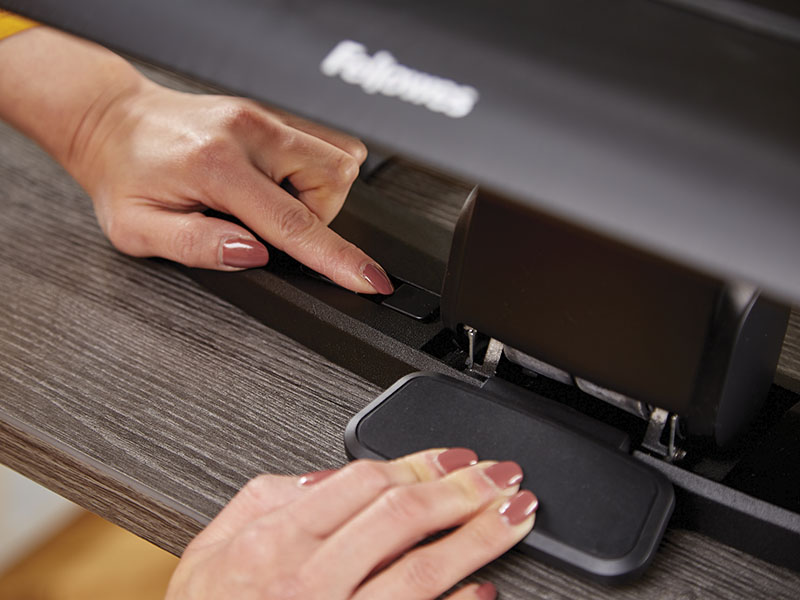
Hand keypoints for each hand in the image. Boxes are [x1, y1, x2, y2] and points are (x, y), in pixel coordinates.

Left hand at [0, 26, 392, 293]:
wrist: (115, 124)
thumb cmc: (126, 177)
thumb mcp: (140, 230)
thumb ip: (197, 246)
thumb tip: (254, 255)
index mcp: (216, 165)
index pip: (292, 221)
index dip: (336, 258)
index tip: (368, 279)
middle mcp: (248, 132)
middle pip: (333, 179)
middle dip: (318, 215)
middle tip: (269, 224)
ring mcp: (264, 115)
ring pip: (339, 158)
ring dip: (317, 192)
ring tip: (271, 201)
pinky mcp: (272, 112)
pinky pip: (328, 141)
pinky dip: (315, 170)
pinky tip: (278, 180)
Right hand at [166, 448, 537, 599]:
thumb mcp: (211, 550)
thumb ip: (267, 500)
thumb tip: (327, 476)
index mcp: (275, 541)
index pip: (365, 482)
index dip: (421, 463)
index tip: (455, 457)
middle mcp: (308, 580)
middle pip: (403, 516)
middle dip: (463, 489)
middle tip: (501, 475)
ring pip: (424, 569)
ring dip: (479, 537)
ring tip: (516, 515)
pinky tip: (486, 587)